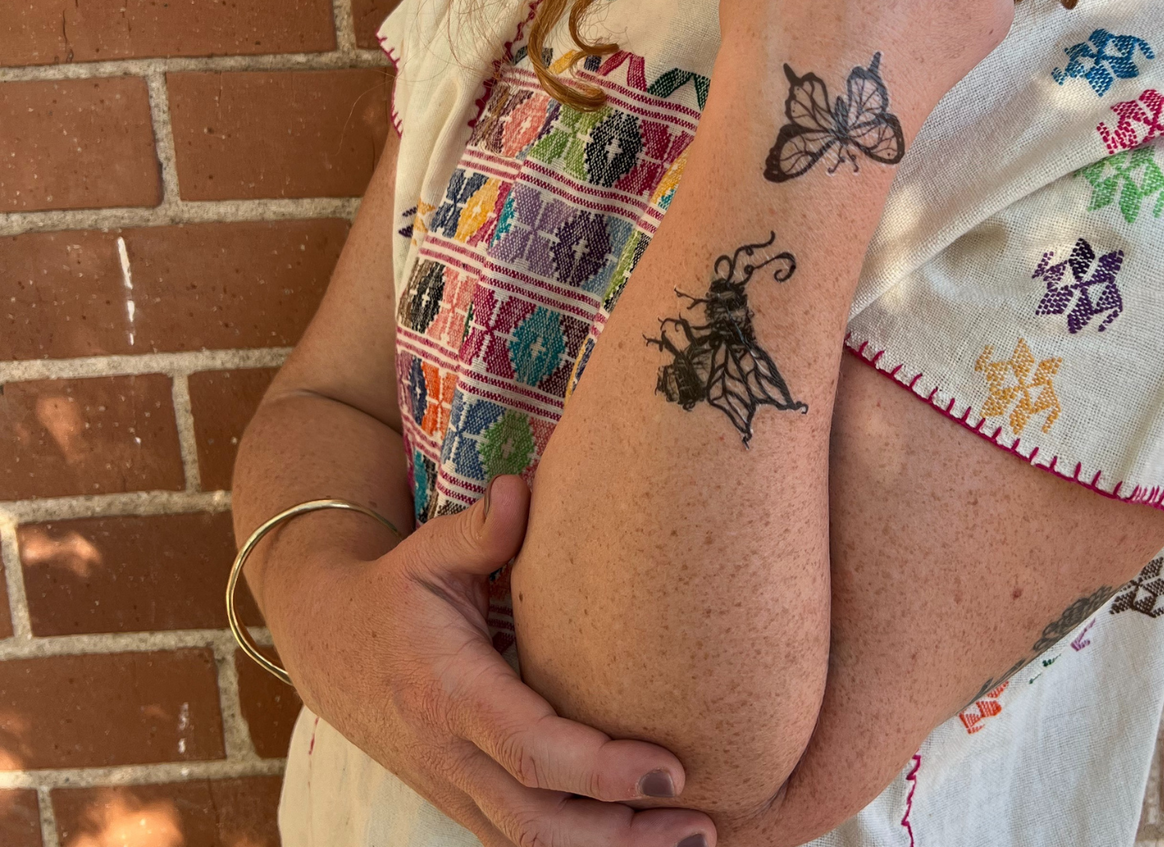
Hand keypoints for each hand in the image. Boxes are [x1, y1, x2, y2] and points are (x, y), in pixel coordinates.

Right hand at [265, 476, 715, 846]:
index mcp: (451, 694)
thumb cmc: (394, 590)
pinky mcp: (460, 798)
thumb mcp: (428, 551)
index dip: (604, 770)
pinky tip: (633, 837)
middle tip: (699, 820)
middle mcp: (451, 756)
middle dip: (622, 833)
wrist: (328, 642)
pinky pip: (518, 842)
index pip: (534, 751)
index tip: (671, 768)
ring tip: (688, 837)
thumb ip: (480, 529)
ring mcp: (452, 787)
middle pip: (540, 825)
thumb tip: (523, 487)